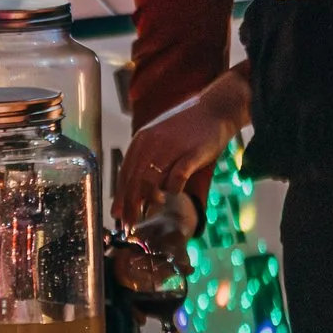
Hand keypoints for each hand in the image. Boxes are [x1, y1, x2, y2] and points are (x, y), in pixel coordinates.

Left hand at [114, 65, 249, 225]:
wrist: (215, 109)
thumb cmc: (187, 128)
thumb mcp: (159, 139)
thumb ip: (147, 160)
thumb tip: (135, 189)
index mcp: (141, 140)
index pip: (125, 173)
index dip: (120, 196)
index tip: (118, 215)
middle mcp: (152, 143)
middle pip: (134, 180)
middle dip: (130, 204)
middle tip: (129, 223)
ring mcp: (171, 147)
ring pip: (151, 179)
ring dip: (149, 198)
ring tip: (150, 210)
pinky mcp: (192, 153)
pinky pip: (177, 175)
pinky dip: (172, 189)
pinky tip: (171, 195)